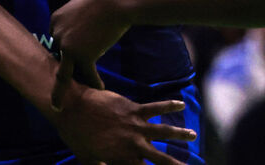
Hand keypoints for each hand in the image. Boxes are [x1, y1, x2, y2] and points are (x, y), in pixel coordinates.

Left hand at [49, 79, 195, 164]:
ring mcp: (135, 126)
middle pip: (161, 159)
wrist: (70, 109)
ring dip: (180, 134)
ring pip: (164, 132)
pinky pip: (155, 107)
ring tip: (193, 135)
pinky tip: (181, 104)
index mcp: (122, 159)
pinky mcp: (132, 109)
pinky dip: (168, 105)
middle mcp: (133, 144)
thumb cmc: (76, 135)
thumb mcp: (87, 159)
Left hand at [50, 0, 131, 109]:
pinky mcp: (81, 56)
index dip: (68, 48)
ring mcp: (67, 46)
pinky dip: (95, 83)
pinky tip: (102, 89)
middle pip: (62, 54)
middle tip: (77, 77)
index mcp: (56, 18)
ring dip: (61, 90)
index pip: (59, 39)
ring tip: (59, 105)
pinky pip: (87, 74)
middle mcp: (57, 33)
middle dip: (70, 65)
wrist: (114, 0)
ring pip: (63, 72)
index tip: (74, 56)